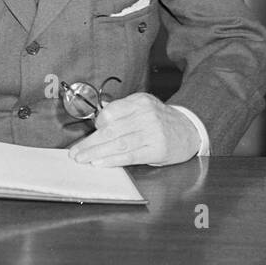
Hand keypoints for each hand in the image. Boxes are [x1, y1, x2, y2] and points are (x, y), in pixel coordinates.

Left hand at [68, 92, 198, 166]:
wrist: (190, 130)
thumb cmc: (161, 121)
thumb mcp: (145, 107)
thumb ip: (124, 111)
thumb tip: (99, 118)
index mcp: (140, 101)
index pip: (111, 111)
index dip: (97, 124)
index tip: (89, 133)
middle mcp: (146, 115)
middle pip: (111, 129)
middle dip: (90, 142)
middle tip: (75, 151)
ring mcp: (152, 132)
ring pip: (118, 143)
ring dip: (96, 152)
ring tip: (83, 158)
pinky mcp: (157, 149)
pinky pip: (130, 155)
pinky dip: (113, 160)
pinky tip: (100, 162)